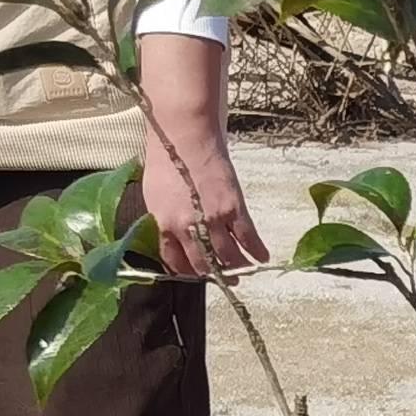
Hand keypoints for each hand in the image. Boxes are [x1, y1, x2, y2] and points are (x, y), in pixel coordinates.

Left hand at [135, 34, 267, 275]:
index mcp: (163, 226)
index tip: (199, 274)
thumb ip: (163, 221)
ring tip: (244, 270)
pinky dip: (257, 251)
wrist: (183, 136)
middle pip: (204, 265)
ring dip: (238, 267)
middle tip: (226, 278)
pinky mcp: (234, 209)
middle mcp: (187, 229)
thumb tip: (176, 238)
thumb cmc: (165, 161)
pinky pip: (248, 238)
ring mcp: (212, 220)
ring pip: (228, 257)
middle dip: (216, 276)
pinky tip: (261, 257)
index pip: (176, 263)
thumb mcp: (153, 197)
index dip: (189, 273)